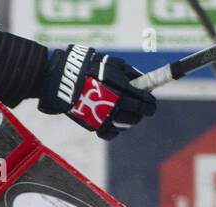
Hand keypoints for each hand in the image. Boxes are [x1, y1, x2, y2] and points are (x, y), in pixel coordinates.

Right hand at [40, 45, 156, 140]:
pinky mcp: (95, 126)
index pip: (146, 104)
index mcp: (123, 91)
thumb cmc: (90, 68)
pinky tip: (112, 120)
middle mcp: (117, 107)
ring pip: (125, 125)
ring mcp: (106, 118)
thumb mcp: (112, 63)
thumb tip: (144, 80)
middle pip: (137, 116)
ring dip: (128, 119)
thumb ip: (131, 73)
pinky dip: (114, 129)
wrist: (64, 79)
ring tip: (124, 111)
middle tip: (139, 107)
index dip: (151, 104)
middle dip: (140, 112)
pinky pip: (111, 133)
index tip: (151, 102)